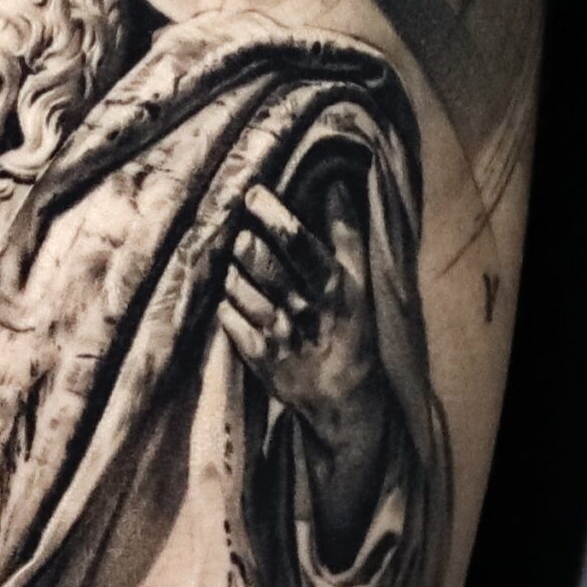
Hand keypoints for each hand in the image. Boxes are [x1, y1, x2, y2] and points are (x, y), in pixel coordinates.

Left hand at [218, 176, 379, 459]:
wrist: (346, 401)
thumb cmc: (352, 331)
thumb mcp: (359, 283)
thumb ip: (346, 234)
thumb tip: (335, 185)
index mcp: (333, 286)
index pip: (298, 242)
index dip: (273, 214)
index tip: (253, 194)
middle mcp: (304, 309)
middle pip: (261, 263)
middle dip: (245, 243)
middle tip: (241, 235)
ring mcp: (278, 336)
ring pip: (239, 287)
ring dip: (233, 271)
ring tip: (238, 265)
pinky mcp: (257, 358)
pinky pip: (228, 317)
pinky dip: (228, 302)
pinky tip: (235, 297)